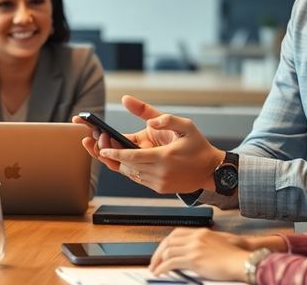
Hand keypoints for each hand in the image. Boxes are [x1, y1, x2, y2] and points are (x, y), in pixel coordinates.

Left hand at [74, 95, 222, 193]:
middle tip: (96, 143)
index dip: (115, 152)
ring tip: (104, 149)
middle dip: (110, 155)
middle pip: (126, 165)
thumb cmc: (198, 145)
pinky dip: (127, 168)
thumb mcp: (185, 124)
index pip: (132, 156)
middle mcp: (159, 173)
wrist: (211, 170)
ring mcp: (158, 183)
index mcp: (164, 157)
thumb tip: (149, 120)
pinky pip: (137, 178)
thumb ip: (165, 119)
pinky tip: (121, 158)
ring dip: (117, 162)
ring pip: (129, 173)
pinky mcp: (158, 188)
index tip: (102, 148)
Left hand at [149, 228, 249, 280]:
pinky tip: (159, 272)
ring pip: (168, 251)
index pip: (176, 233)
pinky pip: (171, 263)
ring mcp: (194, 247)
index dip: (166, 242)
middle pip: (169, 241)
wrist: (240, 261)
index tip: (162, 250)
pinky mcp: (193, 259)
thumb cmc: (233, 257)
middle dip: (159, 252)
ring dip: (158, 261)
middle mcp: (196, 237)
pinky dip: (162, 268)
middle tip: (154, 261)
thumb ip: (203, 244)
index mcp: (201, 232)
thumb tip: (191, 252)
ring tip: (155, 268)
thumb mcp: (217, 243)